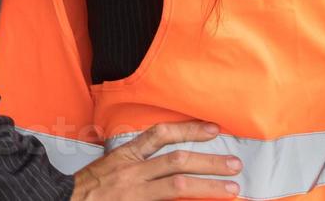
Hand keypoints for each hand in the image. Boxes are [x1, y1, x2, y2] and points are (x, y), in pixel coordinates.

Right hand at [71, 121, 241, 199]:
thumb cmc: (89, 186)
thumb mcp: (113, 164)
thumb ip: (140, 160)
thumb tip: (173, 158)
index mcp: (127, 155)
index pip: (161, 135)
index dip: (189, 130)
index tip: (213, 130)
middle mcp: (133, 172)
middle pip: (178, 161)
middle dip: (209, 161)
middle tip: (235, 164)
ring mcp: (135, 193)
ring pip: (178, 185)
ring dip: (208, 186)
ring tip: (232, 189)